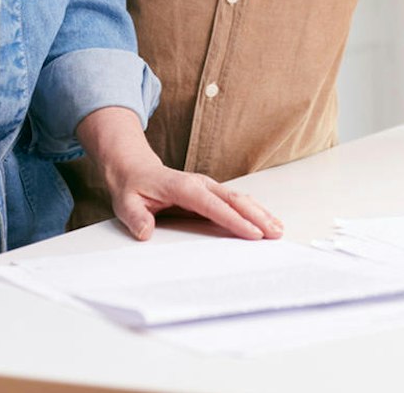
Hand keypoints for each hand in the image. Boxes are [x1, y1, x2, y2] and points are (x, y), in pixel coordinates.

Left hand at [102, 155, 284, 241]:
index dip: (234, 220)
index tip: (252, 233)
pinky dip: (253, 210)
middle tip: (274, 234)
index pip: (213, 205)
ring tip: (278, 229)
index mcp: (182, 187)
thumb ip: (135, 217)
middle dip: (257, 216)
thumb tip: (145, 231)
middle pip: (234, 199)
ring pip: (239, 198)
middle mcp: (200, 184)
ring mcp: (208, 187)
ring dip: (260, 213)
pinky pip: (236, 201)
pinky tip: (266, 220)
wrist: (134, 169)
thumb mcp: (125, 203)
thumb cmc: (132, 187)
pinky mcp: (211, 193)